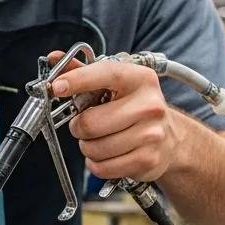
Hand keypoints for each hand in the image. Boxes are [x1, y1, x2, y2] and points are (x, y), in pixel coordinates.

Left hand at [48, 52, 182, 182]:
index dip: (77, 80)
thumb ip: (83, 71)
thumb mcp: (114, 84)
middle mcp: (149, 105)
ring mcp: (151, 135)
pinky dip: (96, 164)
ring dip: (87, 147)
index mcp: (140, 79)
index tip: (57, 87)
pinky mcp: (147, 160)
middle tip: (85, 124)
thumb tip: (54, 57)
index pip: (106, 74)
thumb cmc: (135, 107)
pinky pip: (102, 167)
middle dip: (78, 127)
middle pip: (90, 123)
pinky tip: (107, 154)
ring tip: (100, 139)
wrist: (169, 137)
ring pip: (94, 148)